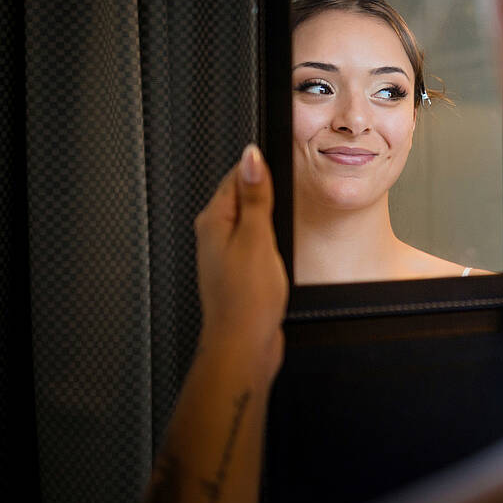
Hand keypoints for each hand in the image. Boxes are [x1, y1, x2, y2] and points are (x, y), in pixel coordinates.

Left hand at [193, 144, 288, 385]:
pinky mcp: (238, 270)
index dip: (260, 167)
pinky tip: (280, 245)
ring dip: (268, 214)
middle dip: (265, 189)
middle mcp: (214, 235)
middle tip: (289, 186)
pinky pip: (254, 241)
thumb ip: (256, 197)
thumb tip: (251, 157)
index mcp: (213, 220)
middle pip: (241, 196)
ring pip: (249, 219)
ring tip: (286, 215)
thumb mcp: (256, 238)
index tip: (281, 163)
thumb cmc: (246, 300)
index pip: (236, 176)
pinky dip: (269, 236)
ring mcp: (225, 253)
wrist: (243, 346)